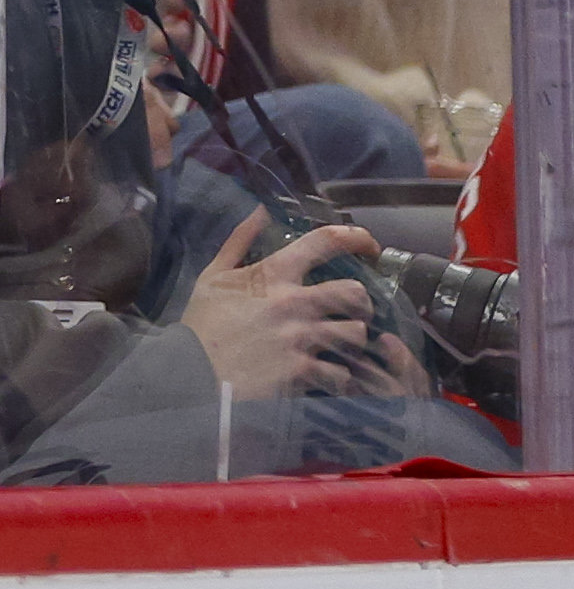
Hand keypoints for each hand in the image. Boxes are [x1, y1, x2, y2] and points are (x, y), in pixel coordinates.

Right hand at [182, 216, 402, 398]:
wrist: (189, 374)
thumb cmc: (202, 325)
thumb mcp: (213, 276)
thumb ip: (240, 242)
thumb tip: (261, 211)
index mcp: (272, 274)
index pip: (323, 242)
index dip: (356, 237)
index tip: (370, 245)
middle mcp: (292, 302)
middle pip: (355, 292)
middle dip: (361, 303)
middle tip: (354, 312)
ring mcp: (300, 337)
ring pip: (355, 333)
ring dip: (352, 341)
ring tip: (340, 346)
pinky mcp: (302, 371)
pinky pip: (342, 372)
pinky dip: (338, 376)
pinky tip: (327, 376)